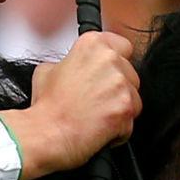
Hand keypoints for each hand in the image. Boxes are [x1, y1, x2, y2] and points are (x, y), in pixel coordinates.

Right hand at [1, 31, 140, 179]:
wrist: (47, 133)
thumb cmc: (46, 106)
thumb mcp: (47, 70)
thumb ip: (70, 62)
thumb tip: (76, 67)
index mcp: (92, 45)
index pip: (123, 46)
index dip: (116, 61)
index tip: (109, 71)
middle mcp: (110, 60)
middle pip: (130, 74)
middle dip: (117, 88)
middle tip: (96, 100)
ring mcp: (121, 85)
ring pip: (133, 97)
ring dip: (119, 108)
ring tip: (95, 116)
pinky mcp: (126, 109)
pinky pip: (130, 121)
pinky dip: (118, 129)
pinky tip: (98, 129)